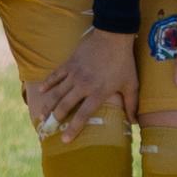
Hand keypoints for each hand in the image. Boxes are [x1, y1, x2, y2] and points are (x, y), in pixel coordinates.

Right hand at [28, 25, 138, 142]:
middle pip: (64, 106)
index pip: (83, 115)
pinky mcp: (69, 64)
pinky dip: (47, 84)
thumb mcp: (131, 84)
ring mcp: (74, 74)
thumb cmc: (124, 62)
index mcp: (98, 92)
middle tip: (47, 129)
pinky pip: (55, 76)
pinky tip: (40, 92)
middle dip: (55, 119)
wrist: (113, 37)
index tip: (65, 140)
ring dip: (47, 106)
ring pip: (56, 93)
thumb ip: (132, 104)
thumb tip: (135, 123)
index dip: (73, 128)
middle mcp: (83, 85)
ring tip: (41, 116)